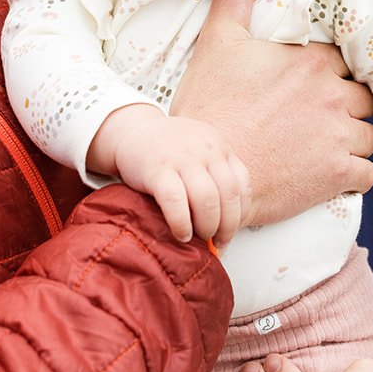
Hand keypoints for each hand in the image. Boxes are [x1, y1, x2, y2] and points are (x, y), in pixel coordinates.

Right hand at [88, 104, 250, 245]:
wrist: (131, 131)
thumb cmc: (167, 149)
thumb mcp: (200, 151)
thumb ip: (215, 174)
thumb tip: (227, 220)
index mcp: (219, 147)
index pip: (241, 184)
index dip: (240, 213)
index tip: (231, 231)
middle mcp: (205, 150)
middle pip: (228, 194)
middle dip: (227, 225)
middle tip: (218, 240)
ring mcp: (181, 158)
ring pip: (206, 198)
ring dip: (207, 226)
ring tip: (200, 237)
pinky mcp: (156, 170)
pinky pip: (175, 201)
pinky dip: (181, 223)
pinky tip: (181, 233)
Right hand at [174, 0, 372, 225]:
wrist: (206, 173)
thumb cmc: (209, 107)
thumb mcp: (217, 41)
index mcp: (312, 60)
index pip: (345, 61)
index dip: (331, 73)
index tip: (314, 86)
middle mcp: (334, 95)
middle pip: (363, 97)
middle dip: (347, 106)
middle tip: (320, 117)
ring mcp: (340, 137)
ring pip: (369, 135)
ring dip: (353, 140)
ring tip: (325, 146)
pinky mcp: (339, 175)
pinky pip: (367, 175)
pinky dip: (353, 176)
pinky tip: (329, 173)